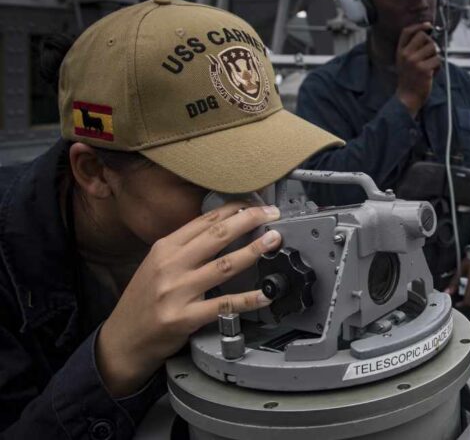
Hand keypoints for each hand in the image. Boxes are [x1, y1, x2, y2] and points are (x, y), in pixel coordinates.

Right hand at [95, 202, 280, 396]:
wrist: (121, 340)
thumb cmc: (143, 301)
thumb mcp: (156, 265)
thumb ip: (186, 248)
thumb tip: (222, 229)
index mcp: (164, 248)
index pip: (204, 221)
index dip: (234, 209)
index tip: (255, 203)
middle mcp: (170, 266)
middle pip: (217, 235)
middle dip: (249, 220)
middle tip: (271, 213)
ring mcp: (177, 292)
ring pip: (224, 266)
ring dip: (254, 251)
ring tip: (274, 241)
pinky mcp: (184, 317)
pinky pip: (223, 305)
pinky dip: (248, 299)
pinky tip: (266, 293)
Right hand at [395, 22, 440, 115]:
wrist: (407, 97)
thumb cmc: (409, 79)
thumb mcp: (404, 61)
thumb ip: (412, 48)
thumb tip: (427, 33)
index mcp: (400, 51)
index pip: (407, 31)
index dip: (419, 26)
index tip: (428, 26)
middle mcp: (406, 55)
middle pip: (424, 36)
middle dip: (431, 43)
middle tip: (430, 54)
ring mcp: (414, 62)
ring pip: (433, 48)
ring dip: (435, 56)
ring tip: (430, 66)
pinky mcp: (424, 69)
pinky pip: (438, 60)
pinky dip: (438, 67)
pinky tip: (432, 73)